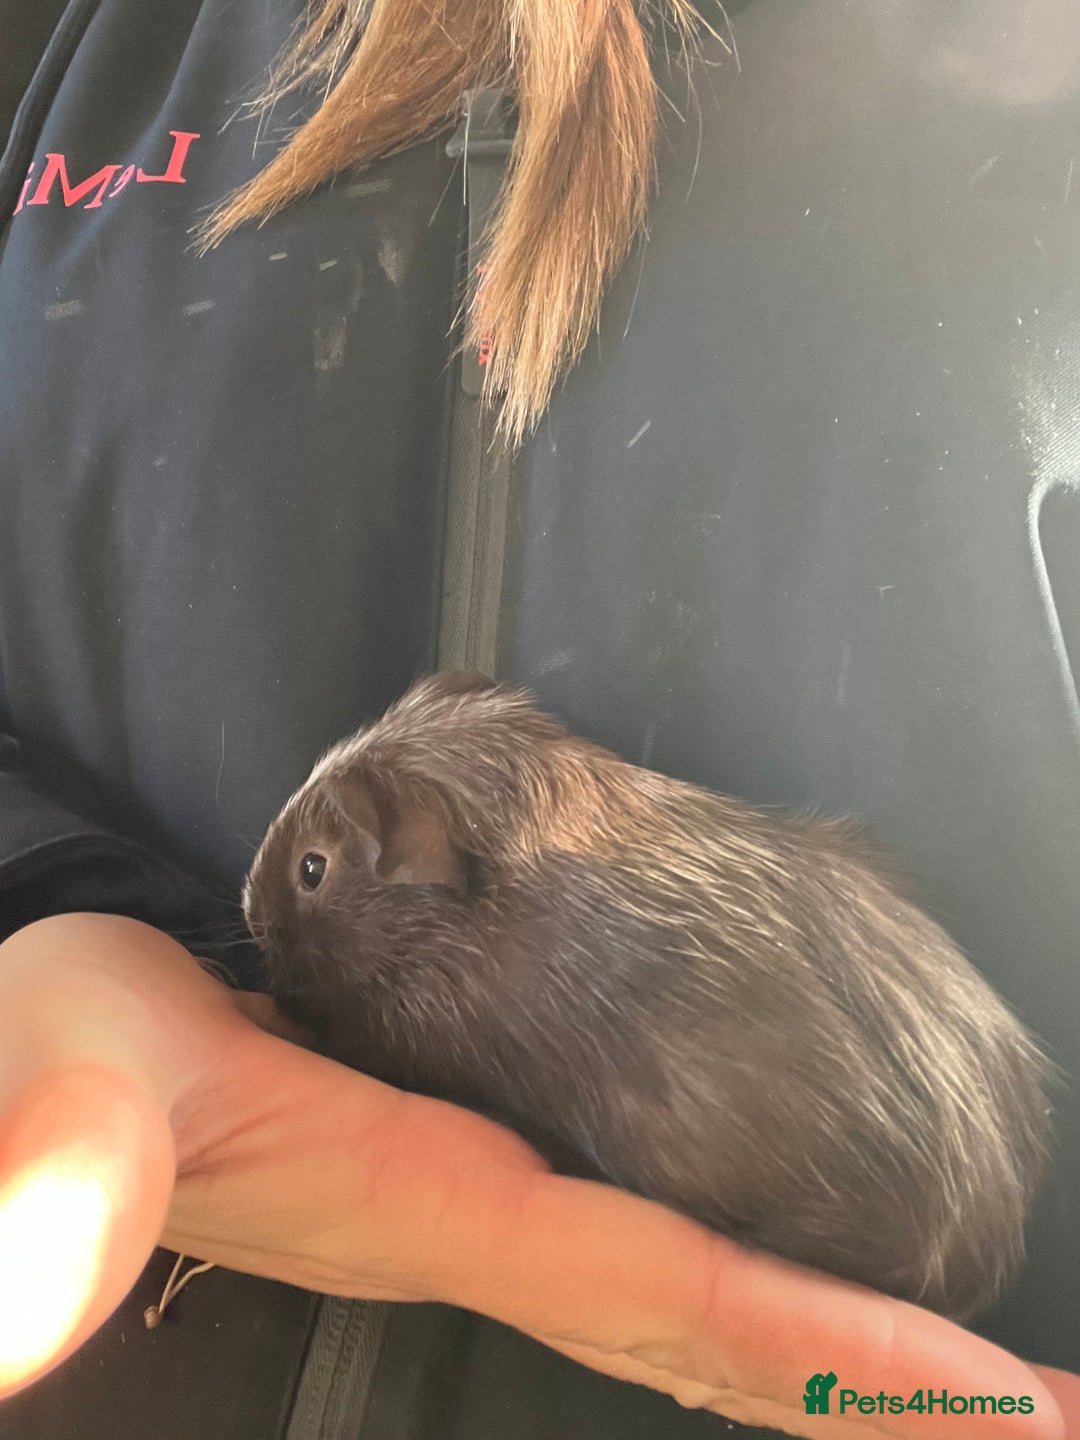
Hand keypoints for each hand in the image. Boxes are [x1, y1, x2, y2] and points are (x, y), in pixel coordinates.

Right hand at [0, 914, 1072, 1438]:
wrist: (41, 1054)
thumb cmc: (55, 1061)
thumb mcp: (55, 1094)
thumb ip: (59, 1174)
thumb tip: (51, 1261)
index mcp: (433, 1204)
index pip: (676, 1293)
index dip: (834, 1350)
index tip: (1001, 1402)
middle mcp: (486, 1220)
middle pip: (726, 1326)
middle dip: (887, 1383)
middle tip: (1049, 1414)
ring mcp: (481, 1197)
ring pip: (695, 1288)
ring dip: (831, 1332)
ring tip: (970, 1364)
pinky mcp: (461, 1156)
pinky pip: (641, 1226)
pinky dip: (741, 1263)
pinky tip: (787, 1252)